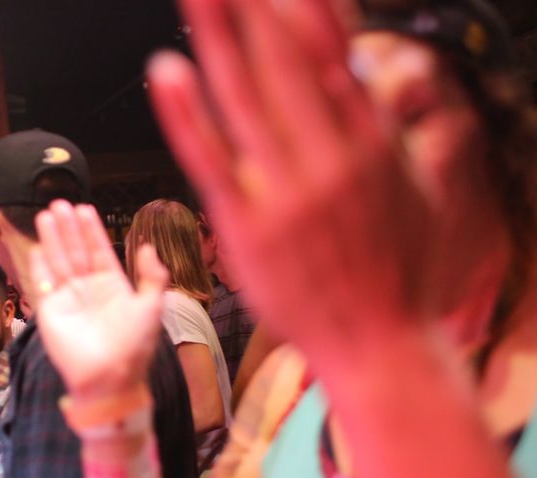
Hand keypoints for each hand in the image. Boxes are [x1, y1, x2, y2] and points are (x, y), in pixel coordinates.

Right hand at [30, 201, 167, 400]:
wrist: (109, 377)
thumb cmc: (133, 346)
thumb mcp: (151, 306)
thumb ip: (152, 276)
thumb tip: (148, 247)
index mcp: (114, 287)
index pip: (100, 251)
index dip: (91, 231)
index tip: (84, 209)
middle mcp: (90, 290)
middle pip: (76, 251)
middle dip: (68, 228)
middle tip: (60, 203)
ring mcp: (69, 300)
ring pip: (59, 262)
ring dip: (52, 239)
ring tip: (46, 215)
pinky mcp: (51, 312)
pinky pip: (43, 283)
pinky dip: (40, 265)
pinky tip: (38, 246)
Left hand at [147, 0, 437, 365]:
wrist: (380, 344)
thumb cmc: (397, 269)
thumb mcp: (412, 188)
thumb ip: (381, 128)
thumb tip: (354, 73)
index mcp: (372, 143)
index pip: (330, 55)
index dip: (297, 10)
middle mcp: (330, 159)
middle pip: (281, 63)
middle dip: (250, 8)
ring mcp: (286, 194)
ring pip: (244, 99)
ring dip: (216, 39)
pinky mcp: (247, 228)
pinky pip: (211, 161)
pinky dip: (187, 115)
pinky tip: (166, 72)